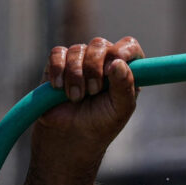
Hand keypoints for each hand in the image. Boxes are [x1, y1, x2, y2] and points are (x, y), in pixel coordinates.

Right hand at [32, 36, 144, 167]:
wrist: (69, 138)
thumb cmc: (100, 125)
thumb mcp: (120, 110)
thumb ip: (125, 86)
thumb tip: (118, 63)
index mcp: (124, 70)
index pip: (128, 46)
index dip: (123, 50)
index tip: (116, 63)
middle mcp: (103, 61)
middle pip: (100, 45)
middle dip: (95, 68)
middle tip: (93, 92)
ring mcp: (80, 61)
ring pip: (77, 50)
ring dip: (76, 75)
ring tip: (75, 98)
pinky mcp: (58, 64)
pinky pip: (57, 54)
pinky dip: (58, 70)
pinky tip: (58, 87)